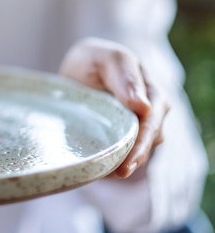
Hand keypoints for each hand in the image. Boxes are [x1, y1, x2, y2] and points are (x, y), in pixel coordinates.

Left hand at [58, 37, 169, 178]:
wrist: (79, 68)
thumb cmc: (94, 60)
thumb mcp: (108, 59)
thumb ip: (125, 76)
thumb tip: (144, 107)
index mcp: (152, 92)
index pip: (153, 121)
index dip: (142, 141)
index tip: (130, 158)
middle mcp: (150, 113)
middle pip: (148, 140)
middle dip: (136, 157)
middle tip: (120, 172)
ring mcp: (137, 128)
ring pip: (138, 151)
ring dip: (126, 162)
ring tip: (110, 173)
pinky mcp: (121, 140)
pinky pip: (122, 156)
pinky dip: (113, 164)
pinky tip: (102, 170)